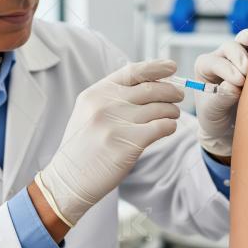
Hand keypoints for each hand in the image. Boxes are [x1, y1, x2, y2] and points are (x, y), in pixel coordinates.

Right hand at [35, 59, 183, 225]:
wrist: (69, 180)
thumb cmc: (83, 147)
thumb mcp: (89, 112)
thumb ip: (112, 97)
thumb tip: (148, 83)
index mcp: (96, 93)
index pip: (132, 71)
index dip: (156, 67)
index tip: (172, 67)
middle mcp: (105, 104)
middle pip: (150, 89)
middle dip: (170, 91)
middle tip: (178, 96)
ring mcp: (116, 123)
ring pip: (159, 108)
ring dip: (172, 110)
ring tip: (173, 115)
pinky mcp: (128, 143)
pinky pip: (161, 127)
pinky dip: (169, 126)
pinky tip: (168, 129)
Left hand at [193, 23, 247, 157]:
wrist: (229, 125)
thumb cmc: (215, 116)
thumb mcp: (212, 111)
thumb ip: (221, 98)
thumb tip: (233, 87)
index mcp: (205, 66)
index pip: (214, 62)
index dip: (227, 69)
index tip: (238, 82)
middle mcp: (221, 56)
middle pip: (230, 47)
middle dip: (240, 56)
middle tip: (247, 71)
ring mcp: (240, 55)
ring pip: (246, 41)